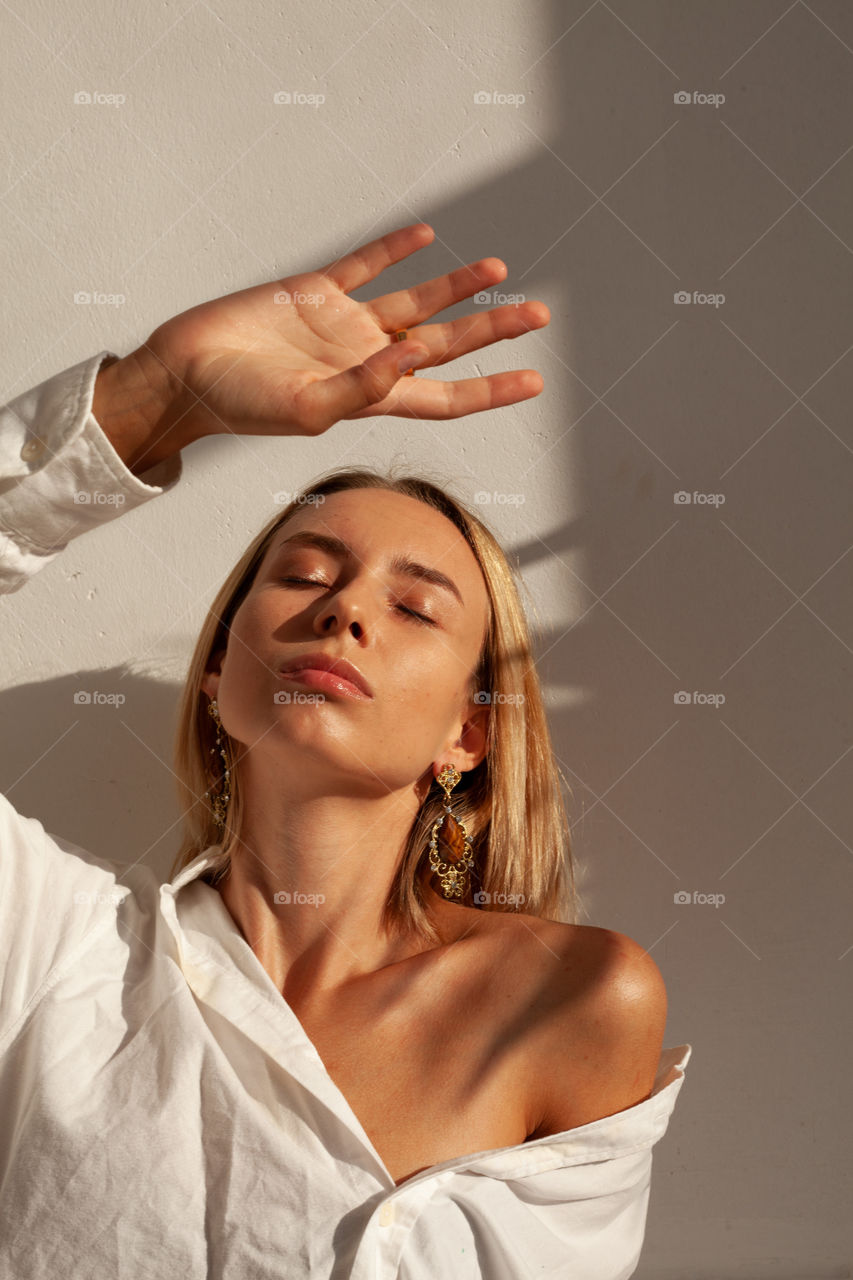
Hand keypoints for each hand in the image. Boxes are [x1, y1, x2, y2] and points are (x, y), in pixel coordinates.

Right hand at [129, 221, 549, 445]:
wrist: (186, 370)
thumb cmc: (241, 402)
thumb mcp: (306, 407)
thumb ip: (362, 388)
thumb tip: (410, 358)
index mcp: (371, 396)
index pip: (445, 396)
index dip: (491, 389)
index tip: (535, 380)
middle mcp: (366, 360)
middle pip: (444, 346)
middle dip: (492, 332)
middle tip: (539, 315)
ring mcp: (344, 325)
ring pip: (415, 302)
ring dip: (455, 287)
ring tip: (499, 271)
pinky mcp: (315, 292)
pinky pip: (365, 265)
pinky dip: (394, 249)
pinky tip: (425, 234)